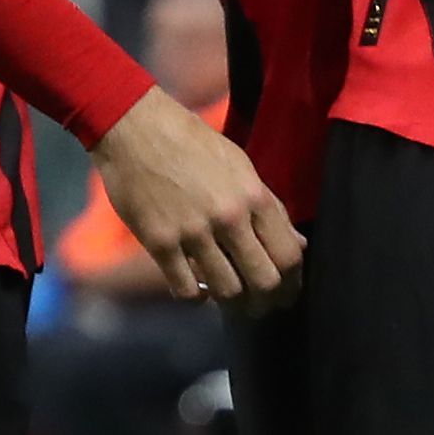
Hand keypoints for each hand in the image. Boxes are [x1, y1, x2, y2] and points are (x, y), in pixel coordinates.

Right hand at [86, 87, 304, 316]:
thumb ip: (269, 208)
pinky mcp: (159, 243)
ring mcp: (192, 233)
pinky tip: (197, 289)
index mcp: (252, 196)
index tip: (286, 291)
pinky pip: (185, 291)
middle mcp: (227, 217)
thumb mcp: (240, 166)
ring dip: (232, 301)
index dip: (293, 282)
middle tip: (261, 305)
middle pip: (264, 282)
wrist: (134, 128)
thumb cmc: (192, 143)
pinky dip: (195, 298)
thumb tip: (299, 244)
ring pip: (227, 292)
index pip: (288, 256)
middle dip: (267, 300)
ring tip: (230, 299)